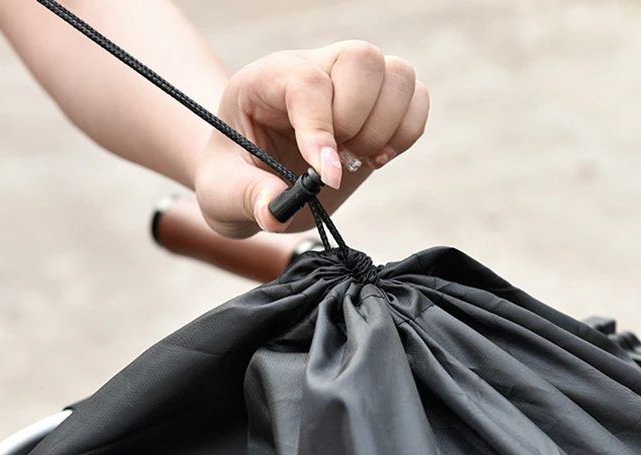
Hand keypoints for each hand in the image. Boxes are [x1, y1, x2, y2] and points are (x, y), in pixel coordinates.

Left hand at [194, 40, 429, 237]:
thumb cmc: (234, 180)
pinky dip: (407, 133)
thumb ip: (248, 197)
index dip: (321, 128)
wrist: (252, 180)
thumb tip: (275, 209)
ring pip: (397, 74)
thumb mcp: (224, 193)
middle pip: (362, 59)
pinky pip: (417, 99)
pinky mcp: (378, 108)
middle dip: (357, 122)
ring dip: (385, 128)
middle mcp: (314, 69)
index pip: (307, 81)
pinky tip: (375, 158)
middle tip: (337, 161)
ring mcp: (351, 85)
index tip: (327, 177)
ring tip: (356, 160)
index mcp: (267, 80)